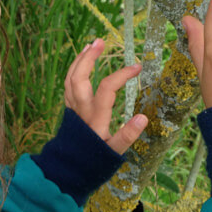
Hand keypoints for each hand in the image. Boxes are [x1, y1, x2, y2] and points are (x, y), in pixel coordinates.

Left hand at [64, 38, 147, 154]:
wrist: (69, 170)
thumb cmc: (95, 161)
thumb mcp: (114, 152)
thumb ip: (127, 135)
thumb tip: (143, 118)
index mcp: (95, 118)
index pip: (107, 88)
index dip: (122, 75)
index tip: (137, 67)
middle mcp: (81, 110)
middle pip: (79, 78)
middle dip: (89, 58)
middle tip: (100, 41)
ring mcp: (72, 109)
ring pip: (70, 79)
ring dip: (79, 60)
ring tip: (90, 45)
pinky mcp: (68, 110)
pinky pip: (68, 86)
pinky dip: (74, 70)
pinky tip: (82, 62)